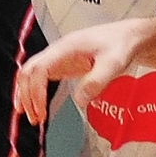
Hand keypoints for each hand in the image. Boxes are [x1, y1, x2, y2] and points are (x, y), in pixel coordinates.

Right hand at [14, 20, 142, 124]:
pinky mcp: (63, 64)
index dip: (36, 92)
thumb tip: (79, 100)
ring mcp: (59, 57)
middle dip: (26, 95)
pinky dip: (34, 91)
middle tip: (34, 118)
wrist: (129, 37)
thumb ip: (97, 81)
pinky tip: (36, 105)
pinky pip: (41, 76)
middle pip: (29, 71)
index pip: (40, 69)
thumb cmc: (121, 45)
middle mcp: (58, 51)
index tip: (41, 112)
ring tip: (31, 116)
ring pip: (31, 73)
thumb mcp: (113, 64)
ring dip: (27, 94)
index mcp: (66, 47)